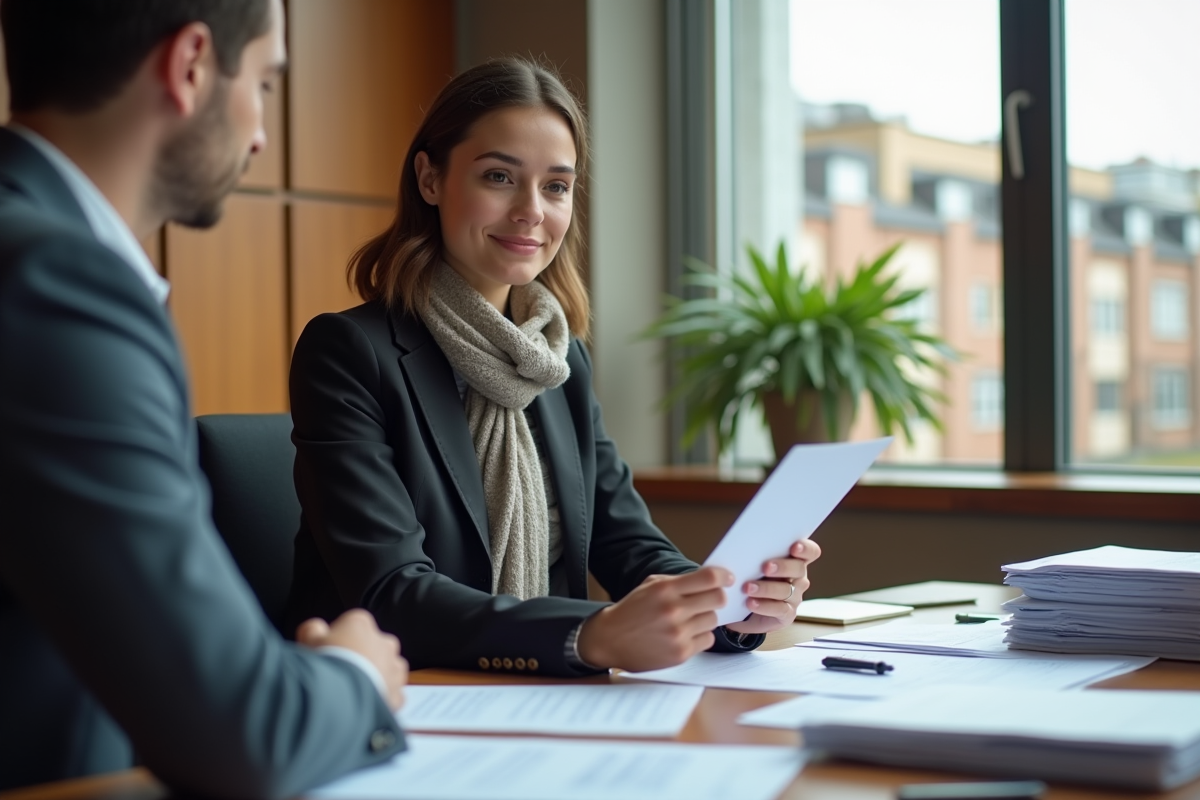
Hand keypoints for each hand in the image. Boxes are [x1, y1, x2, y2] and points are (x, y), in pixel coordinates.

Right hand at [296, 609, 408, 711]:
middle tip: (341, 672)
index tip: (329, 651)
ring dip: (376, 675)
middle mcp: (383, 642)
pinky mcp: (398, 693)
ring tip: (354, 690)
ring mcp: (394, 668)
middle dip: (361, 655)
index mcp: (361, 624)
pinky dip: (381, 698)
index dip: (338, 638)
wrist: (342, 699)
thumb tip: (314, 628)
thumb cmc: (325, 666)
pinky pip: (392, 693)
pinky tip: (364, 705)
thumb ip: (312, 630)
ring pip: (388, 668)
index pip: (352, 624)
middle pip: (373, 644)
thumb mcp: (308, 642)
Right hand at [576, 566, 733, 671]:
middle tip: (711, 598)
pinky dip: (700, 635)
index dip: (723, 576)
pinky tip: (686, 633)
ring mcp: (678, 634)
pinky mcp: (681, 654)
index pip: (708, 578)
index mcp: (665, 590)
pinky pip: (707, 639)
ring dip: (706, 617)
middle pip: (718, 599)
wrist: (610, 639)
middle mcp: (673, 611)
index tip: (727, 578)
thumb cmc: (632, 610)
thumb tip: (710, 579)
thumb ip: (679, 581)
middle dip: (718, 596)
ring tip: (690, 618)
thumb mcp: (650, 586)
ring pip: (714, 620)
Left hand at [725, 538, 821, 634]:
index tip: (794, 547)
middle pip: (799, 569)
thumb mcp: (749, 565)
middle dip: (783, 567)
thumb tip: (740, 557)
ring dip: (767, 588)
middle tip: (765, 567)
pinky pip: (780, 609)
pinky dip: (764, 606)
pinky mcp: (787, 614)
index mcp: (793, 560)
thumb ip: (751, 556)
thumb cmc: (748, 579)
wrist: (741, 609)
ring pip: (787, 590)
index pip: (810, 552)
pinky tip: (750, 603)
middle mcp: (798, 578)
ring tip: (748, 588)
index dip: (806, 548)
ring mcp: (794, 597)